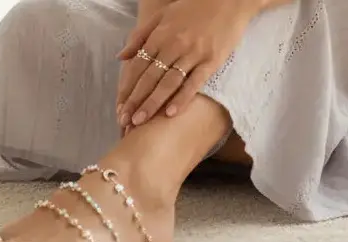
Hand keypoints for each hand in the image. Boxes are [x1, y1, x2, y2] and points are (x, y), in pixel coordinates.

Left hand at [115, 0, 259, 130]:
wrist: (228, 0)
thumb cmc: (193, 8)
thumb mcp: (162, 16)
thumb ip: (140, 36)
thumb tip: (120, 57)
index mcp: (159, 35)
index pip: (137, 67)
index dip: (126, 88)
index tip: (119, 107)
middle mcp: (173, 46)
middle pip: (149, 78)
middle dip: (135, 101)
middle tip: (123, 121)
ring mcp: (193, 54)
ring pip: (168, 83)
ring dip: (152, 104)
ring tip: (140, 122)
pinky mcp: (212, 61)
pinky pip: (194, 83)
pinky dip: (182, 99)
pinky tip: (170, 114)